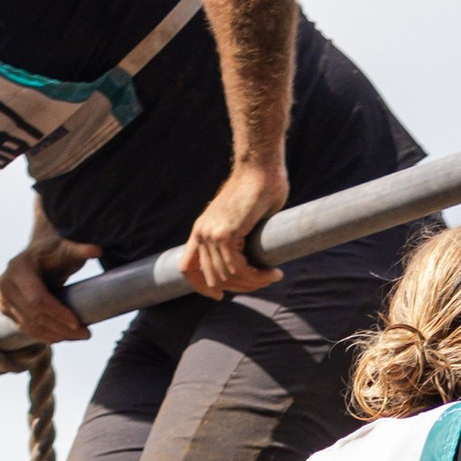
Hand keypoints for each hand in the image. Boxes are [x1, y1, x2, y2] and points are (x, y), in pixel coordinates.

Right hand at [0, 232, 97, 345]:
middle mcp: (6, 284)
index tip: (78, 323)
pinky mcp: (6, 310)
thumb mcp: (66, 247)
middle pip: (35, 315)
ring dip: (55, 335)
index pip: (38, 299)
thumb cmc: (53, 251)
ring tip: (78, 337)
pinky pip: (26, 329)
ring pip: (31, 326)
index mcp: (18, 267)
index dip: (57, 313)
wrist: (37, 256)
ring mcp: (3, 299)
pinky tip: (63, 337)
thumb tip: (97, 250)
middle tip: (86, 334)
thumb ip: (80, 248)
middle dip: (61, 327)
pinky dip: (45, 336)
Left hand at [182, 155, 287, 299]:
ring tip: (272, 276)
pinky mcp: (225, 234)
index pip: (188, 268)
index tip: (219, 295)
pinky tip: (271, 272)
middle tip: (264, 280)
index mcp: (202, 230)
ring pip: (228, 277)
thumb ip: (239, 239)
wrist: (261, 165)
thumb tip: (252, 260)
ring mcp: (211, 234)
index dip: (201, 287)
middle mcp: (202, 233)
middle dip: (240, 287)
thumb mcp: (241, 219)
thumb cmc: (259, 187)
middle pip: (213, 279)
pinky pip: (237, 269)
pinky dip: (256, 276)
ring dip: (253, 283)